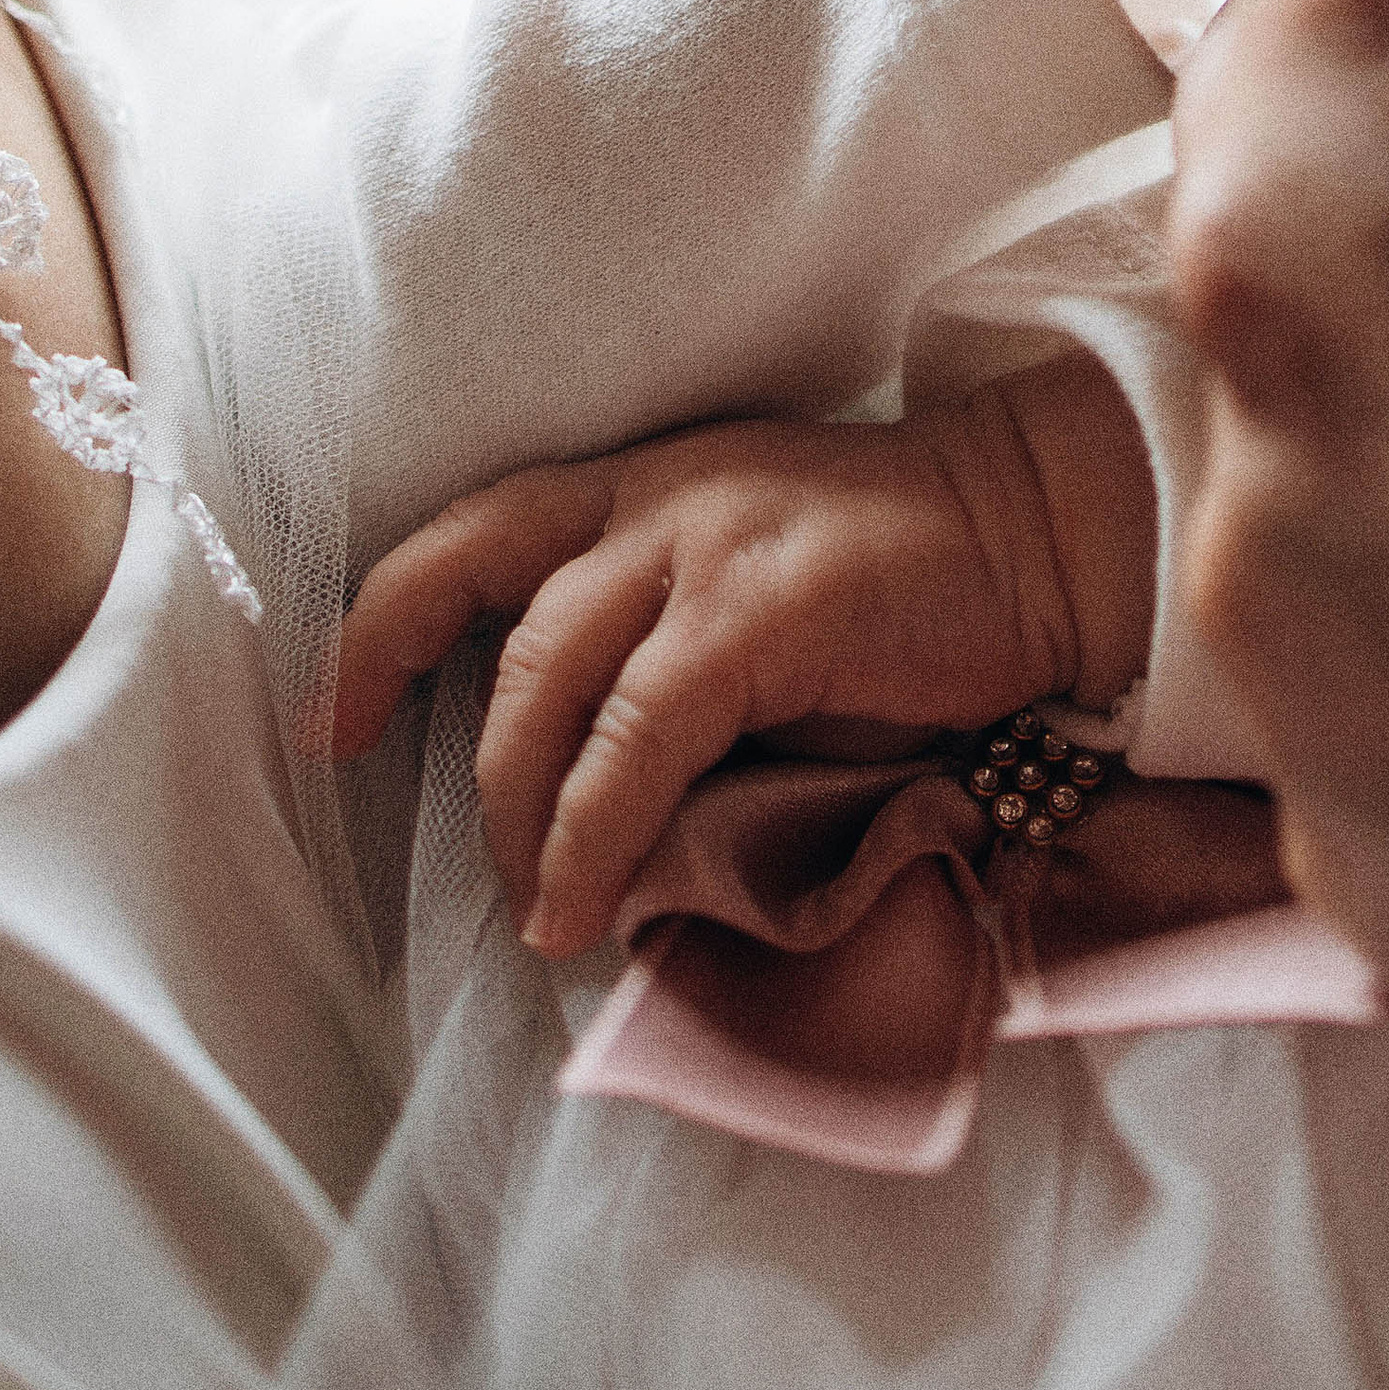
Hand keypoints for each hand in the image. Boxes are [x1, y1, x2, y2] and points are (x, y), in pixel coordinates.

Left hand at [333, 352, 1153, 955]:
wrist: (1046, 532)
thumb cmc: (910, 584)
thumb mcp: (755, 586)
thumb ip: (664, 651)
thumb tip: (584, 792)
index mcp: (645, 481)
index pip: (474, 528)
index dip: (385, 620)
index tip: (342, 716)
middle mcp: (656, 495)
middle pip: (482, 598)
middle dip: (447, 746)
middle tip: (476, 862)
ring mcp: (705, 544)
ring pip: (543, 676)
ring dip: (519, 813)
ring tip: (542, 908)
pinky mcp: (760, 612)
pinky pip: (634, 740)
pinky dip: (592, 834)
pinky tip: (587, 904)